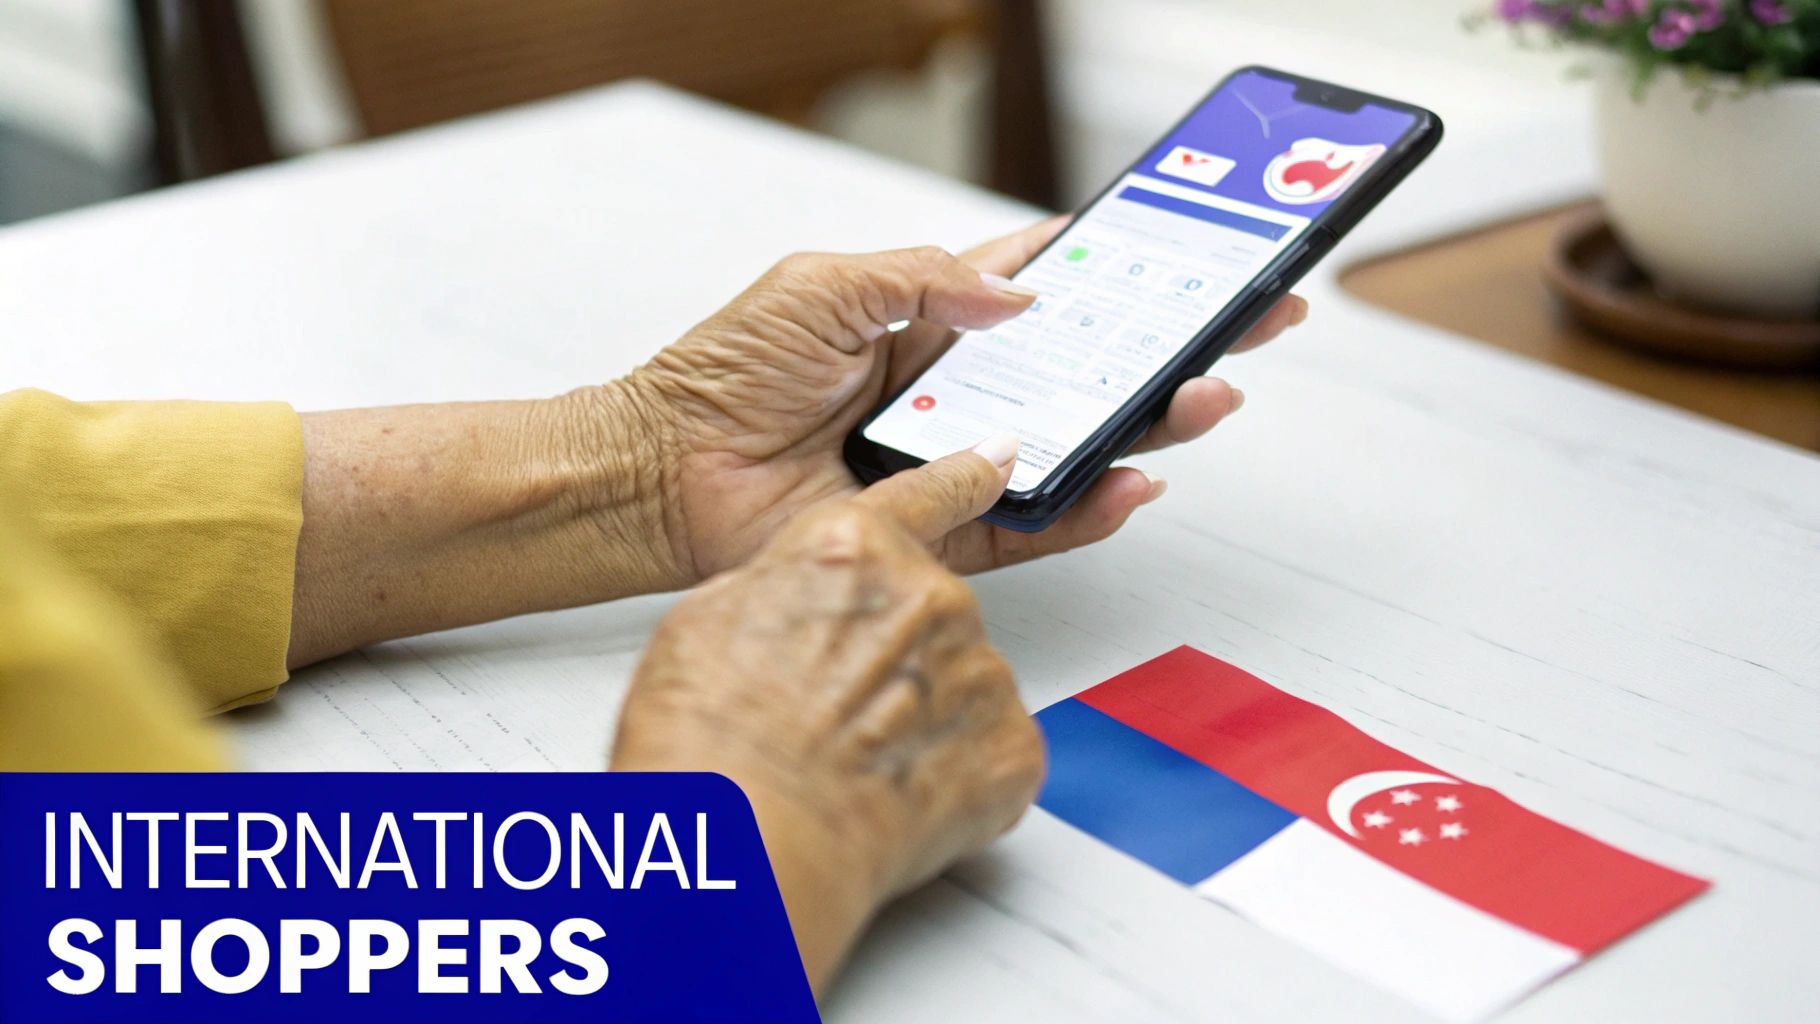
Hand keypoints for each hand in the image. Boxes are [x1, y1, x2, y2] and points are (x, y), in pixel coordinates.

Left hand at [575, 219, 1306, 588]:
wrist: (664, 474)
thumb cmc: (724, 374)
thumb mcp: (824, 287)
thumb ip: (925, 281)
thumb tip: (1025, 291)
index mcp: (931, 320)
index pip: (1047, 287)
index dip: (1117, 270)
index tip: (1188, 254)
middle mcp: (955, 391)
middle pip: (1087, 366)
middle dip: (1168, 345)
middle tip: (1245, 323)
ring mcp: (954, 460)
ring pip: (1075, 444)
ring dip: (1147, 423)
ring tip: (1207, 397)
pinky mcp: (941, 530)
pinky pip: (1033, 522)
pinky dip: (1085, 506)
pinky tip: (1132, 480)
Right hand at [610, 444, 1043, 991]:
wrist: (748, 841)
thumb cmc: (713, 742)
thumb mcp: (708, 623)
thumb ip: (784, 590)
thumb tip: (798, 603)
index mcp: (852, 548)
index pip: (927, 494)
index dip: (963, 477)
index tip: (996, 460)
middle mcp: (929, 595)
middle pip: (930, 616)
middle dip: (895, 661)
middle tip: (836, 715)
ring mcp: (979, 669)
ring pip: (962, 686)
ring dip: (924, 721)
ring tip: (856, 765)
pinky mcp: (1012, 745)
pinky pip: (993, 752)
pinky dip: (956, 778)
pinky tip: (897, 796)